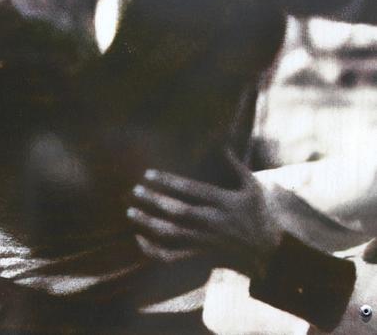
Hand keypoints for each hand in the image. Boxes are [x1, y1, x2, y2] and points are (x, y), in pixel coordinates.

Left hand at [127, 149, 282, 277]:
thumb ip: (235, 165)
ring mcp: (206, 242)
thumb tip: (221, 143)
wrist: (269, 253)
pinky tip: (139, 238)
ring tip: (131, 210)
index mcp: (224, 203)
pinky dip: (153, 251)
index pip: (191, 191)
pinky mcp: (201, 256)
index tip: (148, 174)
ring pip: (172, 235)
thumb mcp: (252, 187)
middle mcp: (213, 223)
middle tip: (135, 189)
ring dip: (149, 223)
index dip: (169, 182)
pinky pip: (173, 258)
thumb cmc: (259, 214)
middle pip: (179, 213)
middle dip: (155, 201)